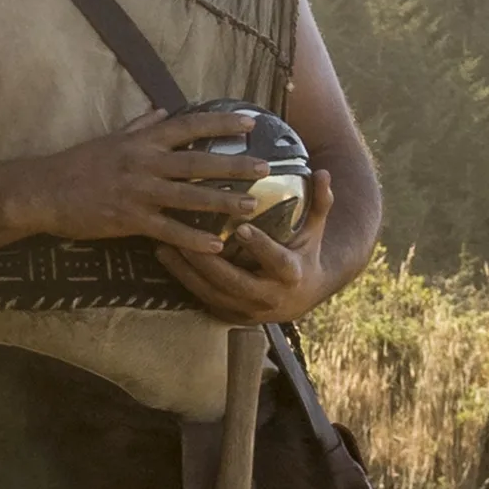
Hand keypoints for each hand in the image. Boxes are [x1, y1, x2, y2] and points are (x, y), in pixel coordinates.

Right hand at [8, 108, 269, 252]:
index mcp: (142, 142)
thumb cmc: (74, 165)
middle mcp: (144, 163)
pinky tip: (216, 245)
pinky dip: (193, 238)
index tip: (250, 122)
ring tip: (253, 205)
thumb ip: (139, 126)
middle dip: (234, 164)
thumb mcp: (109, 139)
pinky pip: (168, 230)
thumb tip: (163, 110)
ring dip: (223, 201)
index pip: (188, 126)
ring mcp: (137, 192)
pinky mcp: (128, 219)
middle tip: (266, 166)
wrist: (42, 191)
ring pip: (188, 196)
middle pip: (197, 162)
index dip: (220, 124)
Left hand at [165, 167, 343, 323]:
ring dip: (186, 271)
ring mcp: (247, 310)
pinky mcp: (230, 316)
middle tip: (185, 237)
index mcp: (292, 274)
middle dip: (208, 261)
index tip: (243, 227)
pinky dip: (183, 280)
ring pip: (212, 293)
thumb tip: (324, 172)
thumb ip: (320, 202)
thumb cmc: (305, 253)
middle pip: (234, 282)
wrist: (301, 296)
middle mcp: (269, 297)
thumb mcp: (315, 230)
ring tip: (164, 245)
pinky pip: (202, 299)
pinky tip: (166, 259)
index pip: (276, 261)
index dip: (260, 246)